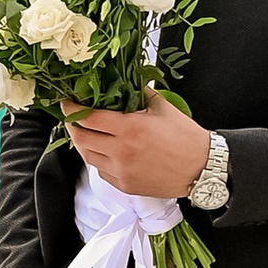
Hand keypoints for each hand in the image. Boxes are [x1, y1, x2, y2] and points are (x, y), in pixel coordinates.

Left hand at [62, 92, 213, 199]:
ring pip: (87, 156)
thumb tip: (124, 82)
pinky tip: (104, 150)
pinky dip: (98, 159)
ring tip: (85, 133)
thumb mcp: (162, 107)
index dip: (71, 109)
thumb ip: (139, 92)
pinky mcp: (124, 185)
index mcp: (129, 128)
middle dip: (72, 125)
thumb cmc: (185, 137)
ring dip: (82, 143)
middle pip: (80, 138)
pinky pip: (101, 171)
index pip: (87, 117)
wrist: (201, 168)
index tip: (66, 102)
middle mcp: (121, 152)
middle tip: (73, 117)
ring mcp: (121, 171)